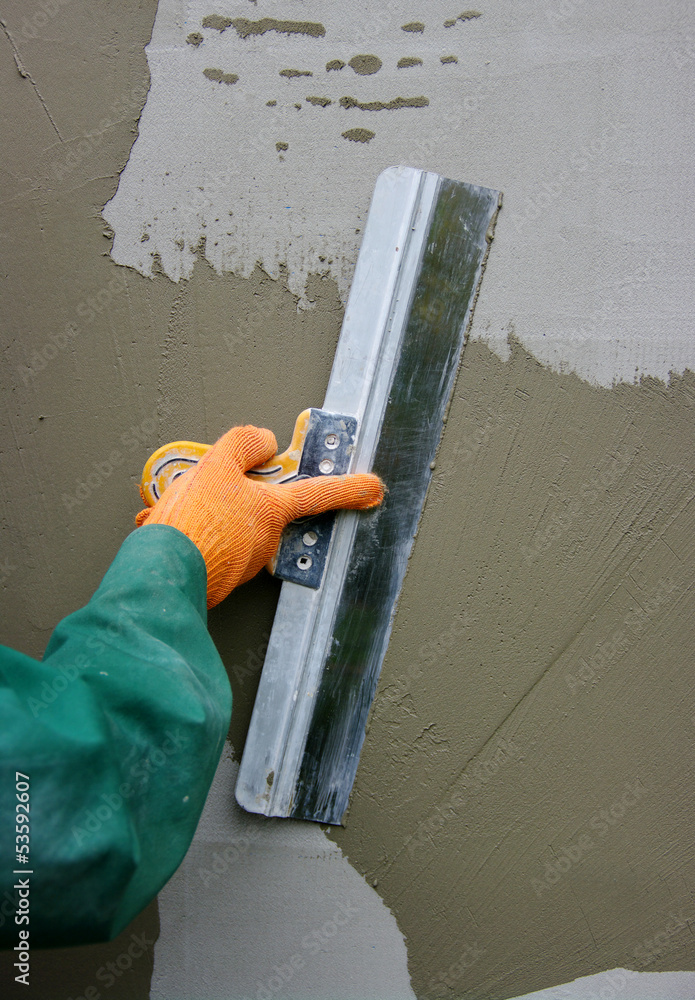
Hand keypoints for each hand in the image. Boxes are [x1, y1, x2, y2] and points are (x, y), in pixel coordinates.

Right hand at [136, 425, 383, 607]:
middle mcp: (264, 540)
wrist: (161, 573)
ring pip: (227, 524)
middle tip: (204, 488)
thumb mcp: (216, 465)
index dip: (347, 487)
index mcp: (271, 511)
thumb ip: (243, 446)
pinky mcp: (218, 576)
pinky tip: (169, 529)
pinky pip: (206, 544)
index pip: (317, 492)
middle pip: (258, 505)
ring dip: (203, 514)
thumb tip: (261, 442)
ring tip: (177, 511)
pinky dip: (188, 532)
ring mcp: (241, 562)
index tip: (371, 487)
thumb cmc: (191, 525)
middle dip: (230, 494)